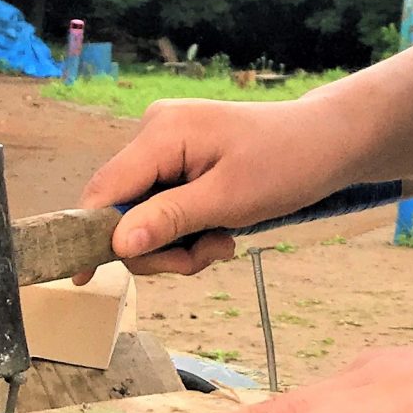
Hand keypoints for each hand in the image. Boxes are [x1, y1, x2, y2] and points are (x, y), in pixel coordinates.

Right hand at [80, 96, 354, 276]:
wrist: (328, 142)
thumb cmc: (288, 164)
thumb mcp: (229, 200)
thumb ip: (170, 220)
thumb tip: (116, 244)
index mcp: (162, 132)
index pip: (104, 190)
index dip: (91, 235)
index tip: (84, 280)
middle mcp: (155, 132)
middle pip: (123, 210)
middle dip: (159, 247)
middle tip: (203, 258)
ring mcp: (166, 146)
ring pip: (144, 217)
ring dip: (179, 244)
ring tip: (221, 243)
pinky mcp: (180, 160)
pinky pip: (164, 208)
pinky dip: (188, 231)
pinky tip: (220, 232)